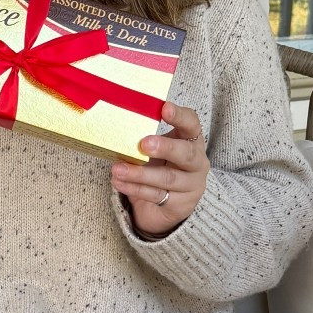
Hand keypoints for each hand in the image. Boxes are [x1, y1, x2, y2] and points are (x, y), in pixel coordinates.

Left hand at [111, 101, 208, 237]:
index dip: (180, 116)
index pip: (192, 124)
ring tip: (118, 169)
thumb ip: (146, 138)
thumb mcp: (157, 150)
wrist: (169, 204)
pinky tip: (119, 182)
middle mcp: (197, 162)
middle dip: (165, 148)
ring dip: (140, 174)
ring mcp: (192, 185)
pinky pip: (157, 195)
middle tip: (144, 144)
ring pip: (168, 178)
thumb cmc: (161, 167)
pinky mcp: (181, 204)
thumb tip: (115, 126)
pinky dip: (135, 188)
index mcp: (192, 141)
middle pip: (186, 154)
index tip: (165, 108)